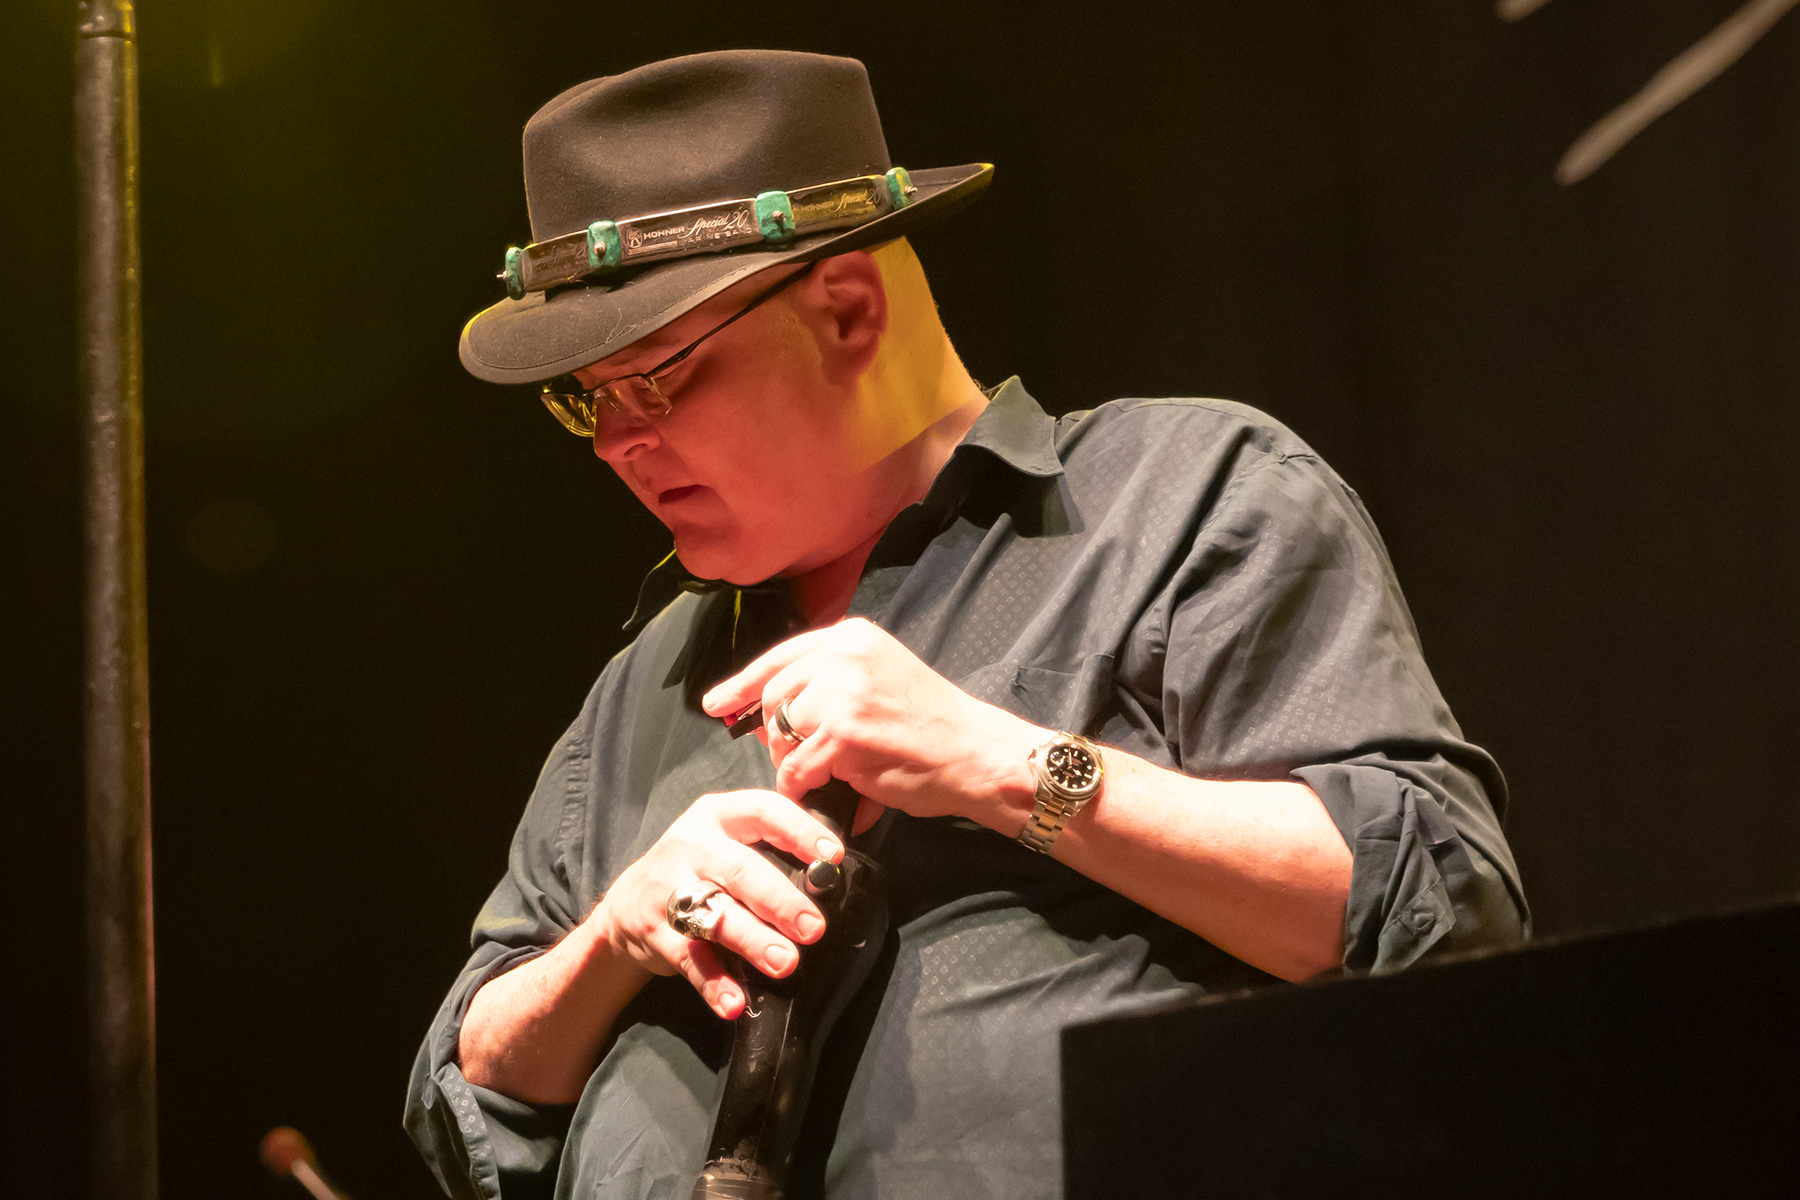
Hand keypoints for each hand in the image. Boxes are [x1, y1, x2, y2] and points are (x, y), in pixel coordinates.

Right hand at [592, 789, 842, 1018]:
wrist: (628, 903)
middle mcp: (692, 844)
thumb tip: (829, 881)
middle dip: (779, 900)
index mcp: (721, 815)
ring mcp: (667, 885)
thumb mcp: (729, 844)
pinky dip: (712, 982)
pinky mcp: (653, 928)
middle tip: (813, 928)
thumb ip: (770, 853)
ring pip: (714, 915)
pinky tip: (734, 1001)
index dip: (800, 830)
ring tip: (784, 963)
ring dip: (752, 941)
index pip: (764, 811)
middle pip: (739, 869)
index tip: (833, 855)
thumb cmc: (701, 869)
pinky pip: (688, 957)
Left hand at [701, 618, 1040, 834]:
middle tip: (796, 759)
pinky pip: (797, 769)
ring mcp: (841, 693)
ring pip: (782, 735)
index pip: (779, 657)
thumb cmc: (934, 727)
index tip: (716, 704)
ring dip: (796, 763)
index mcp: (852, 637)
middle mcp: (843, 655)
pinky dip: (807, 787)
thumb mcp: (881, 679)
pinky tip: (835, 791)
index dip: (742, 684)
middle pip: (773, 698)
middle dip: (775, 735)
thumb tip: (773, 717)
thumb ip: (831, 684)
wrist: (977, 752)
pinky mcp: (842, 734)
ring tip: (830, 775)